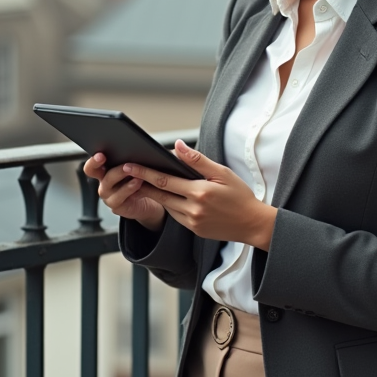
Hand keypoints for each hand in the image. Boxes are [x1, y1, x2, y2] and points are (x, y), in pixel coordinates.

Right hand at [82, 152, 165, 231]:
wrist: (151, 202)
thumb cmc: (143, 181)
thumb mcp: (136, 168)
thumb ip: (131, 159)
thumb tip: (135, 146)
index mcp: (104, 171)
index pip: (92, 165)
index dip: (93, 160)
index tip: (101, 154)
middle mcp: (103, 183)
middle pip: (93, 172)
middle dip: (100, 163)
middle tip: (115, 160)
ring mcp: (108, 196)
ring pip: (108, 183)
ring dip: (120, 174)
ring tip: (134, 171)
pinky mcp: (116, 206)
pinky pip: (119, 197)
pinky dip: (129, 188)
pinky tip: (138, 182)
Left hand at [125, 140, 277, 250]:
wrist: (252, 224)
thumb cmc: (239, 195)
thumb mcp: (222, 173)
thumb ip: (198, 160)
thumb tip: (178, 146)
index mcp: (200, 192)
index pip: (164, 180)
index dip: (144, 172)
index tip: (129, 166)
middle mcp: (193, 209)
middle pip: (159, 194)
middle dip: (140, 183)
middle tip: (125, 173)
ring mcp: (192, 221)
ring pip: (166, 205)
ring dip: (153, 194)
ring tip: (141, 182)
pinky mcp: (193, 230)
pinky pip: (175, 215)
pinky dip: (168, 204)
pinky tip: (166, 195)